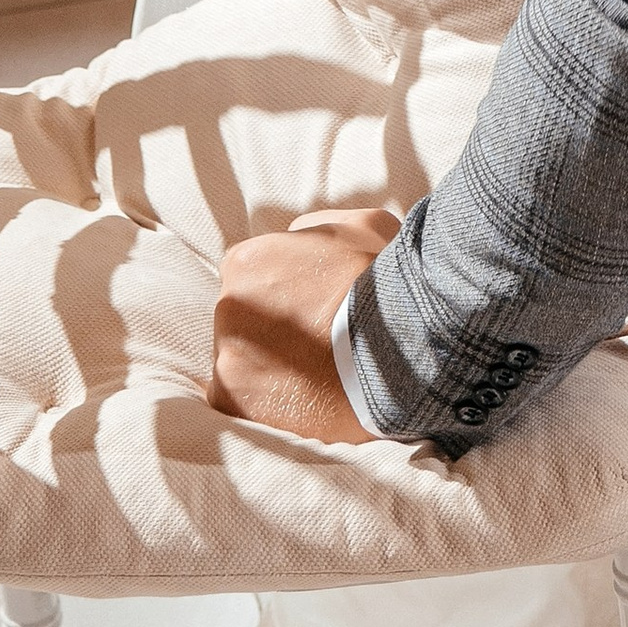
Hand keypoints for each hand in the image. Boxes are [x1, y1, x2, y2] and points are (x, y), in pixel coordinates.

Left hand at [207, 204, 400, 442]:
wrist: (399, 345)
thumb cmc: (381, 280)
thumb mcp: (359, 224)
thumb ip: (315, 228)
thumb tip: (296, 239)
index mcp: (247, 261)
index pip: (250, 275)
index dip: (283, 290)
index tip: (311, 306)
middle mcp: (228, 306)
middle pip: (243, 318)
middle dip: (273, 327)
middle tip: (316, 338)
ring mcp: (227, 355)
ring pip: (242, 361)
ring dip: (270, 365)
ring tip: (315, 372)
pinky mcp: (234, 400)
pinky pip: (242, 401)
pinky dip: (268, 402)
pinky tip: (304, 397)